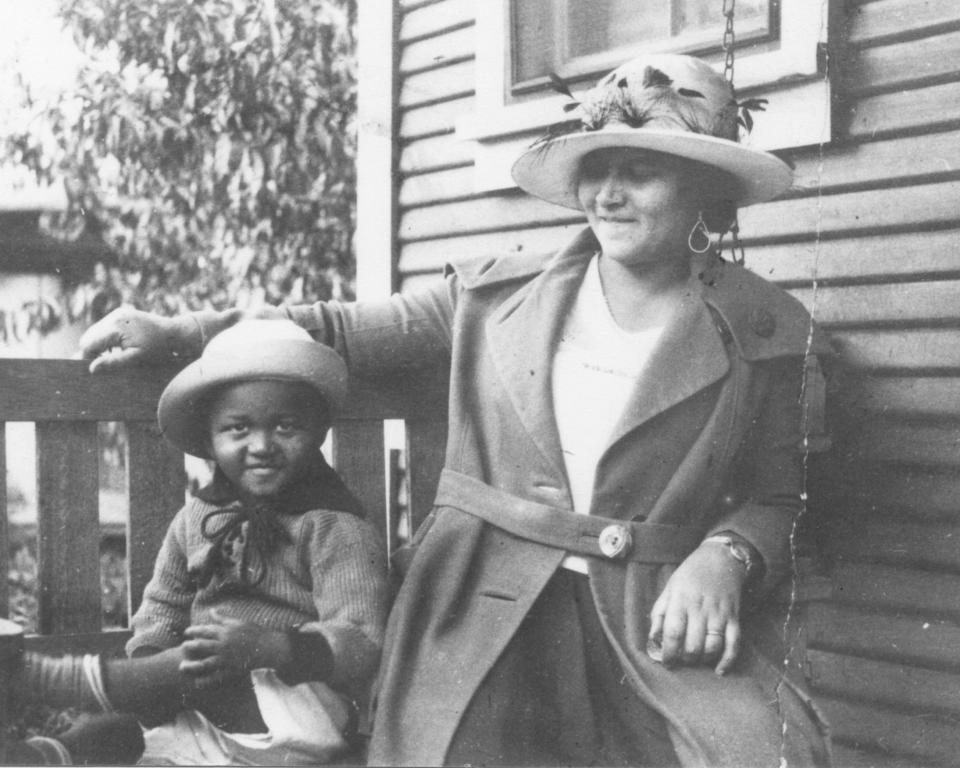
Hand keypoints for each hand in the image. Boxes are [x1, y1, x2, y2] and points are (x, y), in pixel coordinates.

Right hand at [78, 306, 187, 372]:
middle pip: (88, 337)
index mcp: (115, 327)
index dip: (88, 358)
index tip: (95, 370)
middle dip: (92, 351)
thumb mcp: (136, 358)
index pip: (88, 344)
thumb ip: (113, 362)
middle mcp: (114, 317)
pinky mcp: (121, 313)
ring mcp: (117, 313)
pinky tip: (118, 347)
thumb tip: (92, 368)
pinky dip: (106, 338)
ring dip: (99, 345)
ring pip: (95, 332)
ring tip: (113, 356)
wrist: (174, 333)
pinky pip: (105, 327)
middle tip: (104, 365)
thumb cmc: (157, 348)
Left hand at [179, 612, 292, 687]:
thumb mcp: (239, 622)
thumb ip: (223, 619)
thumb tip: (212, 611)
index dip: (193, 631)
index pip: (205, 630)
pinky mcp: (231, 671)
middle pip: (201, 646)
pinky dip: (205, 681)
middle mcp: (224, 645)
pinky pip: (215, 678)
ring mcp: (227, 659)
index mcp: (225, 632)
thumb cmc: (255, 633)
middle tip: (182, 648)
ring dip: (192, 665)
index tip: (186, 632)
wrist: (269, 648)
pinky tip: (197, 683)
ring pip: (205, 663)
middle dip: (189, 647)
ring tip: (182, 667)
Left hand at [648, 540, 747, 674]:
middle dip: (685, 660)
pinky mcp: (735, 618)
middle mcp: (700, 608)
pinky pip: (734, 644)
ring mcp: (719, 614)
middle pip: (693, 645)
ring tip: (696, 660)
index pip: (673, 633)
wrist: (720, 559)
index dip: (669, 653)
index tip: (666, 662)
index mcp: (680, 600)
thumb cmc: (690, 576)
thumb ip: (659, 614)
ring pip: (712, 647)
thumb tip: (653, 641)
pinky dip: (727, 660)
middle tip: (682, 660)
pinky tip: (719, 670)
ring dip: (703, 661)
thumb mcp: (669, 589)